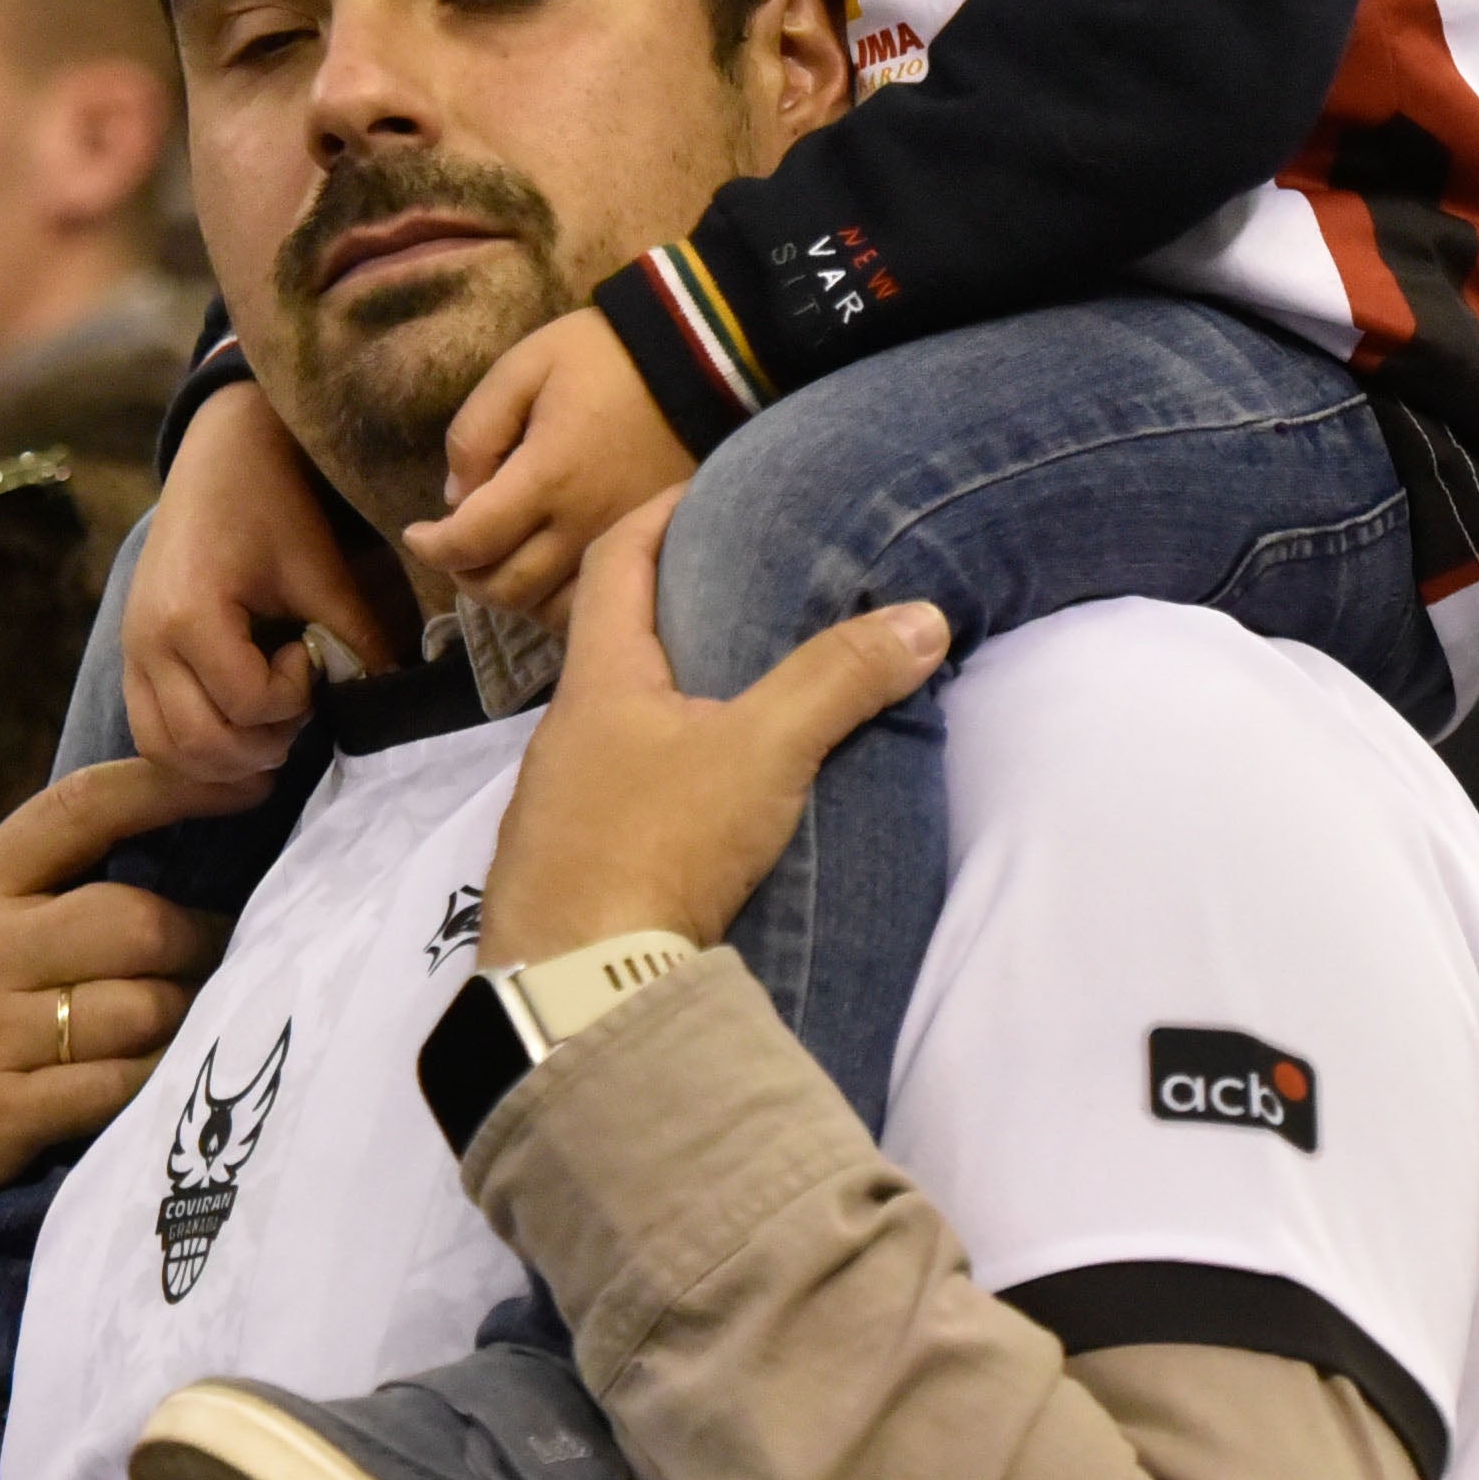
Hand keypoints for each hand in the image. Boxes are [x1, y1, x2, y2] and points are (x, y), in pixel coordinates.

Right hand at [0, 757, 229, 1396]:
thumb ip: (10, 913)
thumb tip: (134, 880)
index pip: (77, 808)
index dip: (169, 782)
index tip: (239, 777)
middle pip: (140, 919)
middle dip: (204, 941)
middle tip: (233, 960)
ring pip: (146, 1006)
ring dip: (192, 1021)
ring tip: (202, 1032)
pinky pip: (122, 1086)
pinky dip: (160, 1085)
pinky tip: (168, 1091)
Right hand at [121, 377, 396, 789]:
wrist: (221, 450)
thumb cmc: (273, 500)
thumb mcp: (322, 569)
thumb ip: (356, 639)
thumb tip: (391, 697)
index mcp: (189, 615)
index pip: (248, 705)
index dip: (295, 696)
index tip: (309, 652)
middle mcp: (146, 643)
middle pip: (202, 744)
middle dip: (263, 742)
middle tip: (298, 703)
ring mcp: (131, 652)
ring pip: (166, 750)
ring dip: (225, 759)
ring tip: (271, 722)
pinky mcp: (130, 656)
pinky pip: (151, 732)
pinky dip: (194, 750)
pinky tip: (242, 732)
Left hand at [410, 306, 696, 626]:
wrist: (699, 357)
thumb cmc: (603, 356)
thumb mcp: (523, 367)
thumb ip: (476, 432)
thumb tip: (455, 498)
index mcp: (548, 478)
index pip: (471, 542)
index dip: (431, 548)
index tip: (414, 534)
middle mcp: (584, 526)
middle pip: (505, 588)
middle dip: (464, 575)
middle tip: (453, 549)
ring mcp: (620, 544)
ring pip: (548, 608)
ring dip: (508, 595)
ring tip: (494, 562)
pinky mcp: (651, 547)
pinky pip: (594, 603)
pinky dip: (556, 603)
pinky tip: (545, 575)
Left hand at [475, 492, 946, 962]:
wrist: (573, 990)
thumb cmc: (653, 848)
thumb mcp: (761, 754)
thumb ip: (837, 682)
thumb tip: (923, 618)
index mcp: (597, 681)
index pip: (620, 561)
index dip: (661, 513)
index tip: (706, 489)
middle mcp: (562, 734)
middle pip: (613, 645)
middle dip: (674, 614)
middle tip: (743, 597)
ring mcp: (554, 807)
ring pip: (614, 728)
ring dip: (668, 706)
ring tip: (738, 704)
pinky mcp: (565, 871)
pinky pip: (613, 797)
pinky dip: (659, 776)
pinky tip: (702, 807)